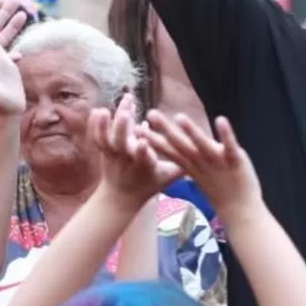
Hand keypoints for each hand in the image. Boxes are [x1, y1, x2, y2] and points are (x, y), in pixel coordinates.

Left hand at [89, 93, 181, 207]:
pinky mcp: (105, 152)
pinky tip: (99, 109)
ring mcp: (113, 156)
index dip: (143, 150)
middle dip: (122, 130)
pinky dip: (97, 125)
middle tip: (126, 113)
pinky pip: (98, 138)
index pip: (145, 158)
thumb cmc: (150, 184)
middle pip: (122, 145)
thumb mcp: (168, 178)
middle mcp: (127, 161)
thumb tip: (208, 150)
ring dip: (108, 123)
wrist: (120, 198)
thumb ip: (184, 164)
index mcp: (145, 167)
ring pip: (108, 139)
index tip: (143, 140)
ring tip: (110, 107)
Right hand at [143, 111, 261, 222]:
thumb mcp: (198, 173)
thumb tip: (176, 148)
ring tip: (179, 117)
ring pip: (201, 145)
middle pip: (181, 144)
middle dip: (166, 129)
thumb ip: (186, 160)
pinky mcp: (235, 160)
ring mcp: (218, 162)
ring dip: (191, 131)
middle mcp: (201, 162)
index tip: (136, 128)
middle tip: (151, 113)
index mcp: (191, 165)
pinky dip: (226, 133)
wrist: (240, 210)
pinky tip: (221, 119)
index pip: (170, 150)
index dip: (153, 139)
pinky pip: (230, 145)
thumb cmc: (219, 189)